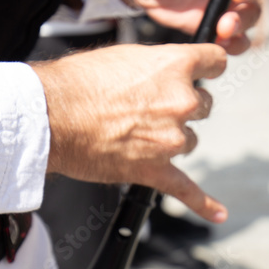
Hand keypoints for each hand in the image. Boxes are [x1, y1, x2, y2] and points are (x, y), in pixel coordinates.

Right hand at [32, 43, 227, 221]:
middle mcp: (181, 102)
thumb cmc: (77, 83)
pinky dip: (204, 204)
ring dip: (171, 138)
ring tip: (135, 133)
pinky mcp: (154, 171)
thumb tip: (162, 73)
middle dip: (181, 105)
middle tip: (148, 106)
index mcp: (174, 67)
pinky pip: (187, 190)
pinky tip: (218, 213)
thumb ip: (154, 65)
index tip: (207, 70)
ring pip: (189, 140)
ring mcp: (170, 139)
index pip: (216, 60)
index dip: (209, 66)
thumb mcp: (123, 55)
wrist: (50, 116)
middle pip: (202, 104)